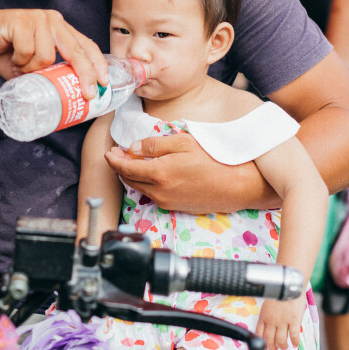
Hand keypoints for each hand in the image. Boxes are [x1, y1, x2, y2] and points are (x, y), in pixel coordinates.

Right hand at [0, 8, 107, 96]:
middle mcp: (53, 21)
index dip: (98, 64)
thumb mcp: (30, 64)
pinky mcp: (21, 21)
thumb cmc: (5, 48)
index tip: (105, 83)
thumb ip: (45, 74)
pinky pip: (27, 51)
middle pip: (76, 51)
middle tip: (88, 94)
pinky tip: (10, 55)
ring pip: (47, 57)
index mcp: (60, 29)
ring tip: (19, 64)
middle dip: (85, 75)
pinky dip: (18, 60)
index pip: (85, 45)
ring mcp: (38, 19)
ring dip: (31, 68)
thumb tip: (62, 98)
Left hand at [103, 134, 277, 213]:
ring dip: (132, 175)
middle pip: (128, 180)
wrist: (238, 185)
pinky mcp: (175, 207)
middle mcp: (159, 192)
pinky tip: (151, 173)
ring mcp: (166, 202)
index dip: (113, 159)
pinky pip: (152, 195)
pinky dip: (145, 183)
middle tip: (118, 154)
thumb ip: (155, 144)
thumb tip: (133, 147)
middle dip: (119, 167)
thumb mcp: (184, 142)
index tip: (109, 151)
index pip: (124, 167)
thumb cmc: (215, 159)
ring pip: (139, 189)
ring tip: (134, 161)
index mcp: (158, 173)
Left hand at [256, 296, 305, 349]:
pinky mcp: (294, 321)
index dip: (261, 342)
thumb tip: (269, 321)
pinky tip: (295, 344)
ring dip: (282, 346)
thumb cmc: (279, 292)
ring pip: (281, 340)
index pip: (259, 333)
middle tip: (275, 348)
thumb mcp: (268, 302)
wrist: (289, 285)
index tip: (264, 346)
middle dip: (272, 346)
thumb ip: (268, 313)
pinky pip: (294, 336)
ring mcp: (283, 322)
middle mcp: (272, 321)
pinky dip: (294, 342)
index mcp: (264, 316)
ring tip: (285, 346)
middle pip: (269, 339)